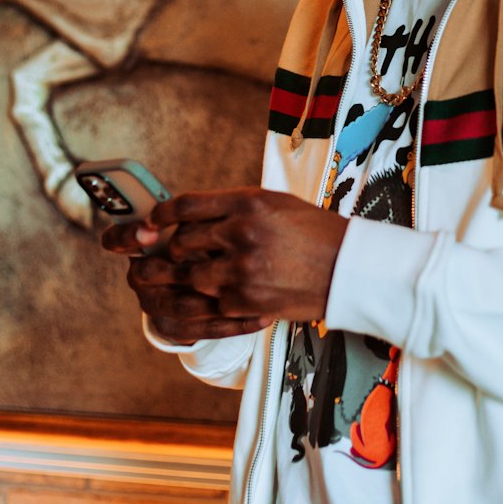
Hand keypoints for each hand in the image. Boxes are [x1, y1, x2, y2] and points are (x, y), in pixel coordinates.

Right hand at [100, 213, 267, 344]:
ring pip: (180, 305)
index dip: (128, 235)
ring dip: (216, 298)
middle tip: (213, 266)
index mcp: (140, 243)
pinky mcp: (173, 328)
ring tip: (251, 291)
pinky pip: (202, 330)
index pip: (118, 237)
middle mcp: (140, 275)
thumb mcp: (204, 221)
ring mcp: (154, 304)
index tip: (151, 230)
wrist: (217, 280)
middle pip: (146, 273)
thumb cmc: (211, 240)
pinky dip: (233, 324)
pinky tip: (261, 316)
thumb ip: (195, 215)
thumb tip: (195, 210)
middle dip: (178, 270)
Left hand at [129, 188, 346, 338]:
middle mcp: (240, 232)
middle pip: (181, 242)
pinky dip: (215, 299)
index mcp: (247, 202)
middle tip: (175, 256)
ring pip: (190, 276)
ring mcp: (242, 269)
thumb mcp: (275, 204)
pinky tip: (229, 294)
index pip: (186, 206)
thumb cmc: (314, 232)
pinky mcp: (246, 300)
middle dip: (174, 251)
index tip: (154, 222)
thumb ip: (233, 207)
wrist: (348, 268)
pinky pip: (212, 302)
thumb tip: (192, 217)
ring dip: (190, 278)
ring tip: (202, 276)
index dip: (162, 215)